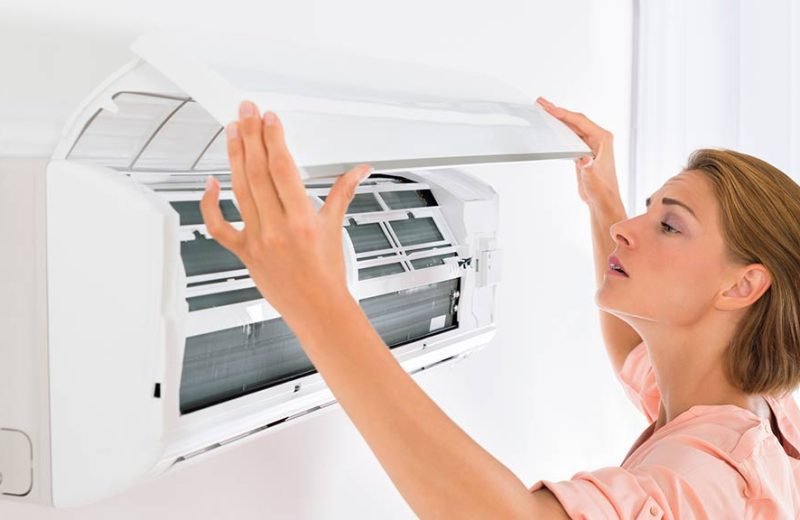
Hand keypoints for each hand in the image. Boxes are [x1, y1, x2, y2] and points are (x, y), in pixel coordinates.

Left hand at [199, 100, 371, 325]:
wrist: (318, 309)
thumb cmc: (328, 275)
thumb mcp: (335, 228)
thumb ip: (343, 193)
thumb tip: (358, 171)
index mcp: (301, 220)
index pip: (282, 169)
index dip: (273, 139)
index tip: (268, 118)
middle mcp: (276, 228)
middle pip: (257, 172)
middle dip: (251, 137)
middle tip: (245, 112)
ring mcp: (257, 239)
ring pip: (239, 190)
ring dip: (234, 157)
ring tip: (232, 132)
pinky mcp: (244, 252)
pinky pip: (219, 226)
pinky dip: (210, 204)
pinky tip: (210, 182)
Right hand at [537, 97, 623, 213]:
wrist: (602, 201)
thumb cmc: (602, 190)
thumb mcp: (592, 178)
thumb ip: (587, 167)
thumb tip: (583, 160)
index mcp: (603, 139)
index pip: (580, 121)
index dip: (563, 114)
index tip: (549, 108)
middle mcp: (598, 138)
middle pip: (575, 120)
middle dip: (558, 111)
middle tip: (542, 103)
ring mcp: (591, 144)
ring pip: (572, 126)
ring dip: (558, 119)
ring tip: (544, 110)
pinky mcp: (583, 151)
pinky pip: (571, 135)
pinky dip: (560, 130)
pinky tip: (552, 126)